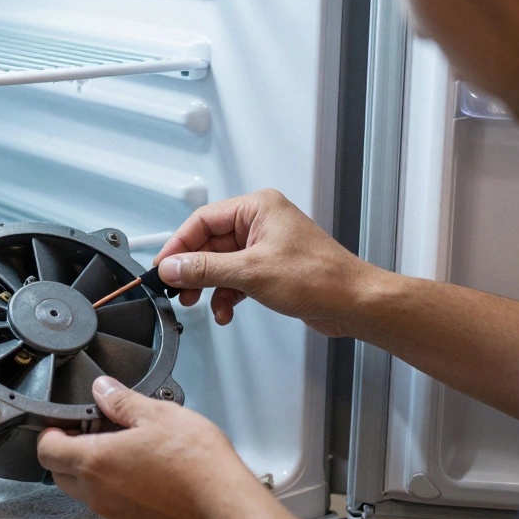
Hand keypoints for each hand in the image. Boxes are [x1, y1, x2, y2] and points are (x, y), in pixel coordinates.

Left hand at [37, 376, 265, 518]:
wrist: (224, 506)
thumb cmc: (195, 464)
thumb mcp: (158, 414)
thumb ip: (122, 401)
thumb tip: (104, 390)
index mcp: (95, 461)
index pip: (47, 450)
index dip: (50, 433)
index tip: (63, 423)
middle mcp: (98, 493)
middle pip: (60, 474)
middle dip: (68, 453)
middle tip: (92, 433)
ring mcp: (116, 514)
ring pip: (87, 492)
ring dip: (94, 471)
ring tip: (125, 450)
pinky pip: (112, 506)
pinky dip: (116, 489)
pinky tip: (144, 473)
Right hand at [154, 188, 376, 336]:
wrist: (354, 303)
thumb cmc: (321, 278)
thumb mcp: (251, 273)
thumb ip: (205, 269)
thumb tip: (173, 267)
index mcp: (258, 208)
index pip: (203, 220)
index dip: (178, 245)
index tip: (163, 267)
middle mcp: (261, 222)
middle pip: (209, 243)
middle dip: (193, 270)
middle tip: (177, 289)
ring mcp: (266, 246)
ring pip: (221, 263)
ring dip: (209, 286)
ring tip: (199, 303)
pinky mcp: (271, 268)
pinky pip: (236, 278)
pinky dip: (227, 295)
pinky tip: (225, 311)